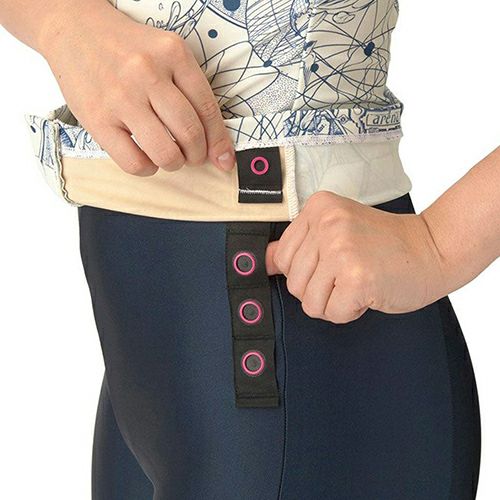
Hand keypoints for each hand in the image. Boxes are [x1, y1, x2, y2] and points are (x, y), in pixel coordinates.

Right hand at [39, 2, 234, 175]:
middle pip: (190, 133)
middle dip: (197, 154)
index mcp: (173, 53)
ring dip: (175, 163)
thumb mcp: (166, 53)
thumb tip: (214, 143)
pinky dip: (147, 169)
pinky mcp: (97, 119)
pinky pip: (134, 162)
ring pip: (165, 152)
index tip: (223, 158)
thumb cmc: (127, 48)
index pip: (208, 108)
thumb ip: (190, 91)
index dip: (219, 141)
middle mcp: (148, 73)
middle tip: (192, 155)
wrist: (74, 28)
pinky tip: (146, 157)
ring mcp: (121, 97)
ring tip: (170, 156)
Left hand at [265, 191, 446, 323]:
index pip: (283, 257)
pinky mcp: (356, 278)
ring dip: (333, 302)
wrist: (433, 248)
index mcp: (319, 207)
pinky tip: (367, 293)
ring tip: (358, 282)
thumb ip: (299, 245)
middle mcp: (327, 223)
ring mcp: (341, 250)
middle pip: (294, 281)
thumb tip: (264, 261)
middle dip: (320, 289)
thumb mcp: (336, 232)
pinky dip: (348, 311)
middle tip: (349, 274)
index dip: (307, 271)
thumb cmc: (385, 243)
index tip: (332, 263)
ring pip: (309, 301)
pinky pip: (331, 313)